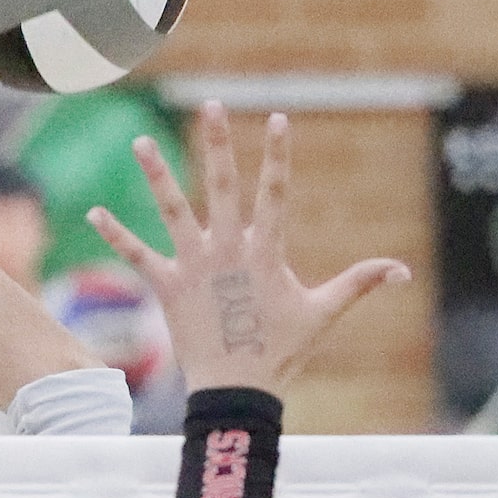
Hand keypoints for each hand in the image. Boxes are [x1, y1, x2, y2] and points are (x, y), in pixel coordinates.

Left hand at [87, 101, 409, 394]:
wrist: (238, 391)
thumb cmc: (282, 353)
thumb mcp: (323, 313)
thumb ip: (360, 283)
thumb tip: (404, 271)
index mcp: (265, 250)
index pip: (275, 192)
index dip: (278, 155)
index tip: (278, 119)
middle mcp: (228, 249)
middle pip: (223, 185)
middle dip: (218, 143)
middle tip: (211, 106)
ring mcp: (195, 266)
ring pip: (173, 210)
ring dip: (156, 174)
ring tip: (140, 142)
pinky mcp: (169, 287)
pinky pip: (137, 256)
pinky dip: (116, 234)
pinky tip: (93, 211)